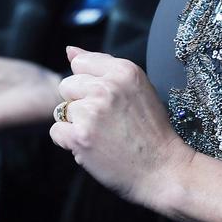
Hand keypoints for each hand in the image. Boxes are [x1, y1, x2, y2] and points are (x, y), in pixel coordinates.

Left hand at [49, 46, 193, 210]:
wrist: (164, 171)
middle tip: (105, 121)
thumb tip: (69, 50)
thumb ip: (102, 66)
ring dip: (75, 124)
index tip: (108, 102)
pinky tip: (92, 147)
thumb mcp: (136, 88)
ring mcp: (92, 112)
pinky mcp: (80, 136)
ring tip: (102, 135)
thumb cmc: (151, 131)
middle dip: (79, 103)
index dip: (89, 84)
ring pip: (61, 110)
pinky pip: (56, 131)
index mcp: (124, 71)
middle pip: (66, 85)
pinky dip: (69, 142)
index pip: (80, 63)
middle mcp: (107, 87)